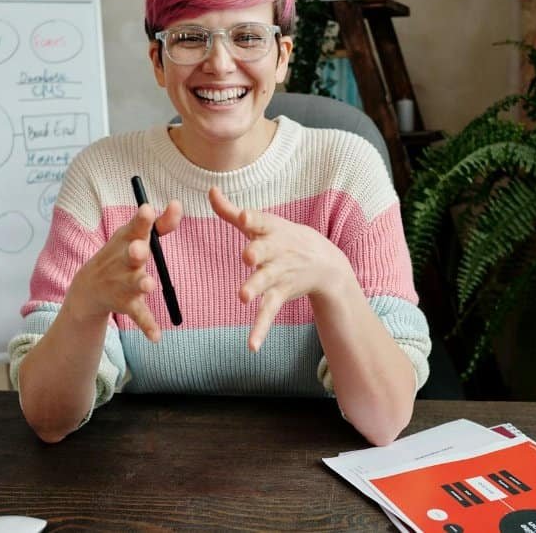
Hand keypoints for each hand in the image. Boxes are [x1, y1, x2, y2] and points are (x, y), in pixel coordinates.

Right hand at [68, 200, 181, 341]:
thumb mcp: (134, 236)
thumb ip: (161, 224)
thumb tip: (178, 204)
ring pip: (134, 284)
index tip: (147, 210)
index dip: (142, 220)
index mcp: (126, 241)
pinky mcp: (126, 305)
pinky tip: (157, 337)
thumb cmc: (120, 254)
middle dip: (135, 253)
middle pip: (131, 256)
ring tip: (149, 285)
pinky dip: (147, 326)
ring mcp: (123, 284)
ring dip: (141, 284)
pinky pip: (139, 315)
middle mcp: (123, 262)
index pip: (135, 228)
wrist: (89, 288)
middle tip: (138, 249)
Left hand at [209, 187, 348, 351]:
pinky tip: (251, 345)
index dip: (252, 218)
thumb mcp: (262, 223)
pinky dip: (260, 329)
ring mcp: (279, 274)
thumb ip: (230, 211)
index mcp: (270, 229)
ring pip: (266, 281)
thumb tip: (210, 189)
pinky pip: (268, 312)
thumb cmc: (283, 238)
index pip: (260, 221)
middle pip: (265, 250)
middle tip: (247, 257)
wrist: (325, 263)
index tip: (243, 216)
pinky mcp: (280, 294)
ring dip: (255, 287)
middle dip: (257, 253)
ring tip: (242, 296)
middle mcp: (276, 250)